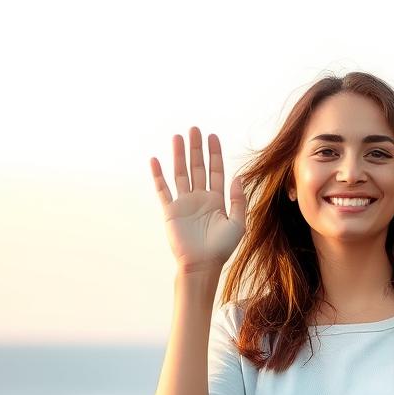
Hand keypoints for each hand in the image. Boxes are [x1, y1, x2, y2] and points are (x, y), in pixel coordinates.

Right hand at [150, 126, 247, 273]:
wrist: (202, 265)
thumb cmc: (221, 248)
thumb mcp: (238, 224)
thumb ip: (238, 200)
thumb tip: (238, 177)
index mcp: (217, 200)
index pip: (215, 171)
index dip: (214, 154)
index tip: (212, 137)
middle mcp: (200, 199)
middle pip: (197, 168)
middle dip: (196, 149)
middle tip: (195, 129)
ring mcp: (184, 203)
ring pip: (181, 174)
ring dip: (179, 155)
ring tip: (178, 137)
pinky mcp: (170, 211)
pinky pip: (163, 190)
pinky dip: (158, 175)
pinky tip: (155, 160)